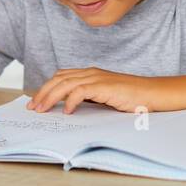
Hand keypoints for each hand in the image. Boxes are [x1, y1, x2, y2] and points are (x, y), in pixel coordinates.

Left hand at [29, 68, 156, 114]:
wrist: (152, 94)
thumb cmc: (131, 98)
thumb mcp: (104, 98)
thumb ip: (88, 99)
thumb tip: (68, 109)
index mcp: (90, 74)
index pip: (61, 77)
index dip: (46, 88)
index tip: (36, 102)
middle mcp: (91, 73)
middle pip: (59, 79)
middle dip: (43, 93)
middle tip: (33, 108)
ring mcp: (98, 78)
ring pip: (66, 83)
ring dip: (51, 97)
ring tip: (42, 110)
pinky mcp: (105, 86)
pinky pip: (81, 91)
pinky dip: (71, 100)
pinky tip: (66, 111)